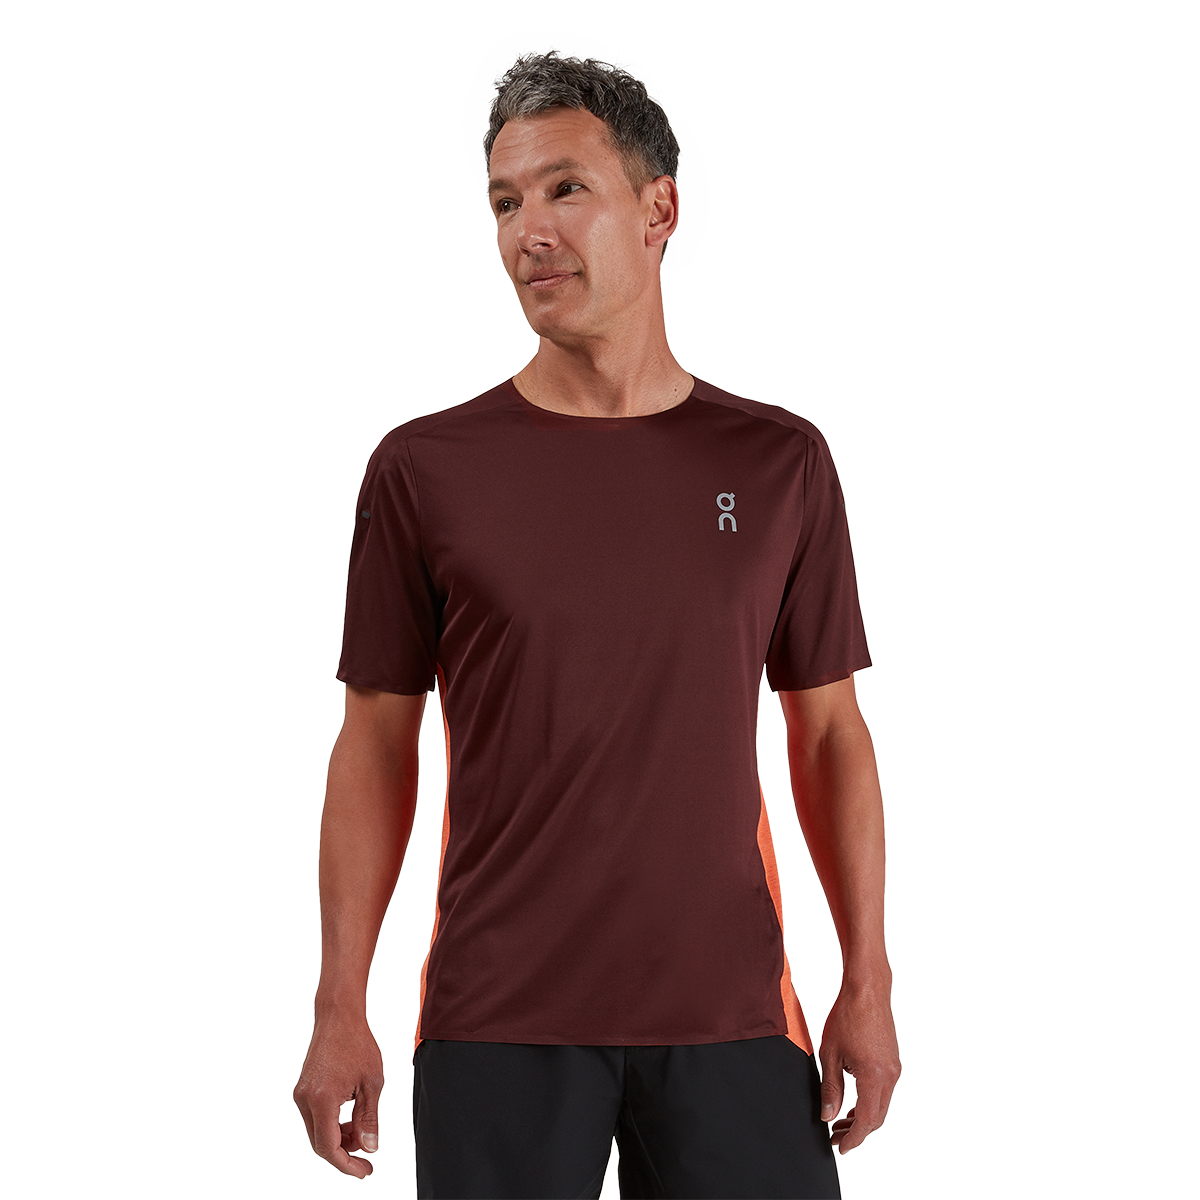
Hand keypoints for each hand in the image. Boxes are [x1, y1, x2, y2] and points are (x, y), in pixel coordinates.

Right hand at [293, 1010, 384, 1177]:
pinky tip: (348, 1117)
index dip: (347, 1163)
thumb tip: (369, 1144)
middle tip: (365, 1152)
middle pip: (320, 1142)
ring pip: (316, 1130)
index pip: (329, 1147)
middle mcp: (306, 1098)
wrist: (339, 1016)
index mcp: (322, 1099)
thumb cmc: (354, 1040)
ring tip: (360, 1130)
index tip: (362, 1168)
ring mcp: (302, 1093)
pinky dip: (331, 1122)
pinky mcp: (303, 1088)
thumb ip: (369, 1118)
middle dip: (343, 1151)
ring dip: (338, 1136)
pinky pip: (315, 1116)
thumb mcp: (371, 1083)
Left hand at [817, 980, 900, 1153]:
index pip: (866, 1120)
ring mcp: (893, 1068)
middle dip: (856, 1130)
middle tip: (836, 1135)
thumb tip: (828, 1113)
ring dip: (863, 1116)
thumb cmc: (850, 1014)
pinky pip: (883, 1090)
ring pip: (881, 1104)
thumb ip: (830, 1088)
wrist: (867, 990)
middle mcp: (889, 1075)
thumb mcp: (831, 1054)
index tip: (840, 1145)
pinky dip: (870, 1100)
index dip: (853, 1137)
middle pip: (876, 1116)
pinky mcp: (892, 1060)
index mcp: (874, 1077)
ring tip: (842, 1120)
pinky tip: (855, 1099)